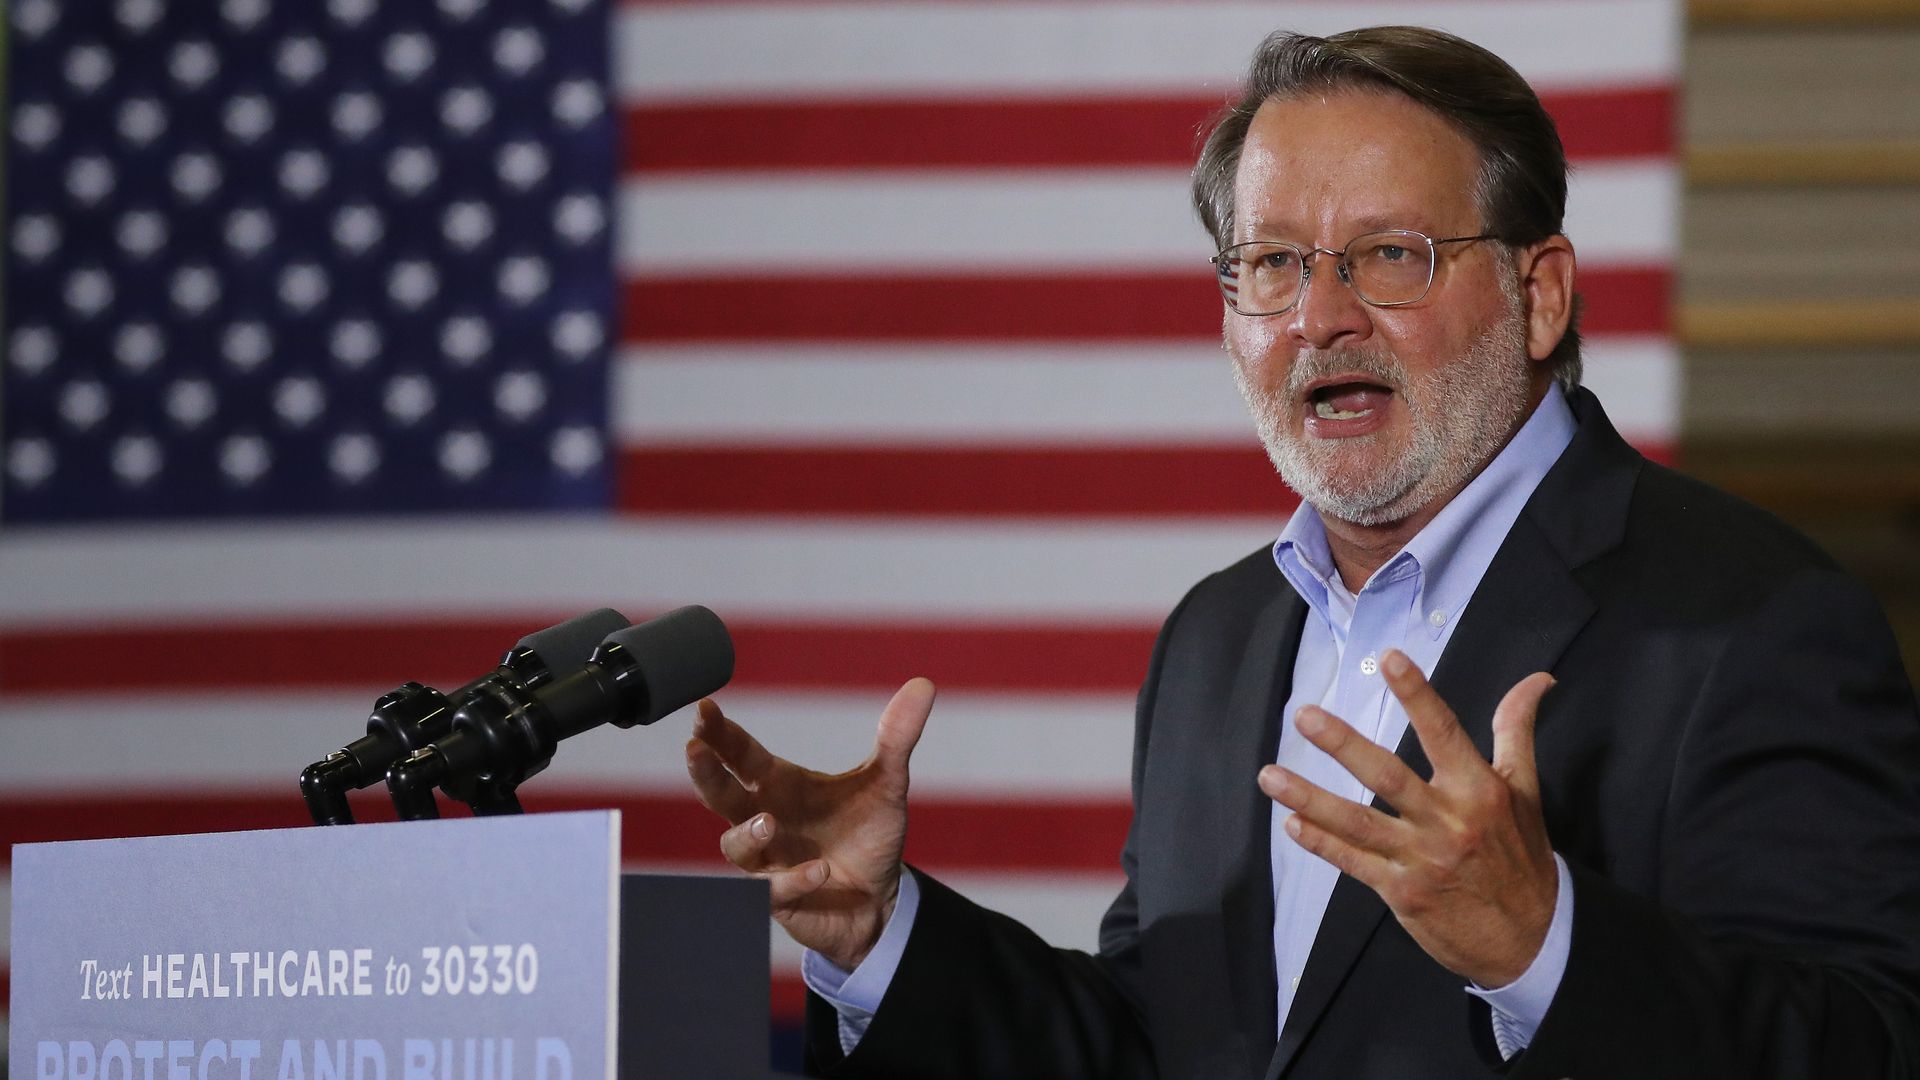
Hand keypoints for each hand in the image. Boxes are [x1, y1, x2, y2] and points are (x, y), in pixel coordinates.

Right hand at [686, 678, 935, 970]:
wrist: (881, 897)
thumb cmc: (868, 834)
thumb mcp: (887, 783)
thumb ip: (897, 736)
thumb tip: (923, 684)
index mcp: (779, 784)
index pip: (740, 754)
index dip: (719, 733)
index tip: (704, 709)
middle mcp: (764, 819)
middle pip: (721, 795)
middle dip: (706, 773)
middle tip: (695, 749)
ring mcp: (767, 862)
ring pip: (736, 847)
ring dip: (747, 833)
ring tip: (768, 822)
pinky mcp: (781, 901)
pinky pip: (774, 891)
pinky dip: (793, 879)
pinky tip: (820, 869)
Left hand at [1257, 650, 1557, 987]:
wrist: (1532, 938)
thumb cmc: (1522, 856)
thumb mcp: (1526, 790)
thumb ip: (1516, 731)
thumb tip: (1536, 678)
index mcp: (1480, 790)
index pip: (1444, 732)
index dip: (1417, 694)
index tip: (1389, 658)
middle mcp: (1449, 822)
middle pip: (1388, 776)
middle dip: (1344, 745)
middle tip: (1304, 716)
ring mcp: (1422, 859)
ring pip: (1358, 823)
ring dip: (1310, 799)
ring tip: (1270, 776)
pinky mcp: (1402, 892)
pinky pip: (1354, 863)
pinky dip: (1322, 844)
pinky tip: (1291, 824)